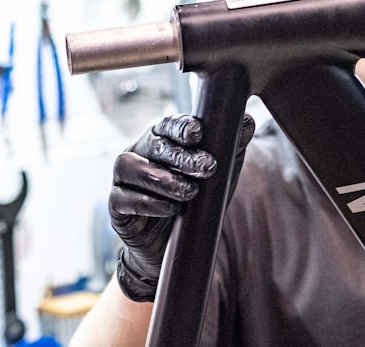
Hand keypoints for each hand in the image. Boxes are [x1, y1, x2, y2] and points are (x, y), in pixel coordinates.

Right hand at [109, 112, 255, 301]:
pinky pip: (123, 198)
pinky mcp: (116, 205)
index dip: (180, 126)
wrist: (173, 243)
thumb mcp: (220, 174)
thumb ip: (232, 146)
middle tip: (207, 167)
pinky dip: (147, 202)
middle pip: (152, 144)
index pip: (167, 124)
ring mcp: (123, 179)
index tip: (198, 133)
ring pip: (130, 166)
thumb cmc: (197, 200)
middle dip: (180, 155)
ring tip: (190, 192)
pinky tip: (170, 209)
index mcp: (161, 139)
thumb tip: (248, 121)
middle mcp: (138, 153)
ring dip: (162, 178)